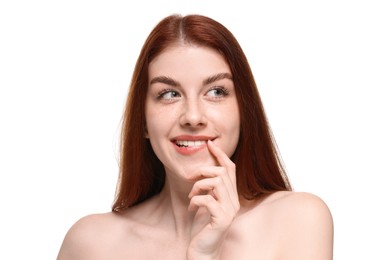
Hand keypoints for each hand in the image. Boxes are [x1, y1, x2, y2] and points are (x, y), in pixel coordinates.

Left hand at [187, 140, 239, 259]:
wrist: (202, 251)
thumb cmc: (202, 227)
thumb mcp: (206, 202)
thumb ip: (209, 189)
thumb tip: (203, 171)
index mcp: (231, 195)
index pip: (230, 168)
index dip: (220, 154)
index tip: (209, 144)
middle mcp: (234, 201)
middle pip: (222, 172)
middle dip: (203, 171)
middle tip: (189, 178)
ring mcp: (229, 211)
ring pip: (216, 182)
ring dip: (198, 186)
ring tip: (190, 196)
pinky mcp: (221, 219)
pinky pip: (207, 199)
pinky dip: (195, 200)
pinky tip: (190, 208)